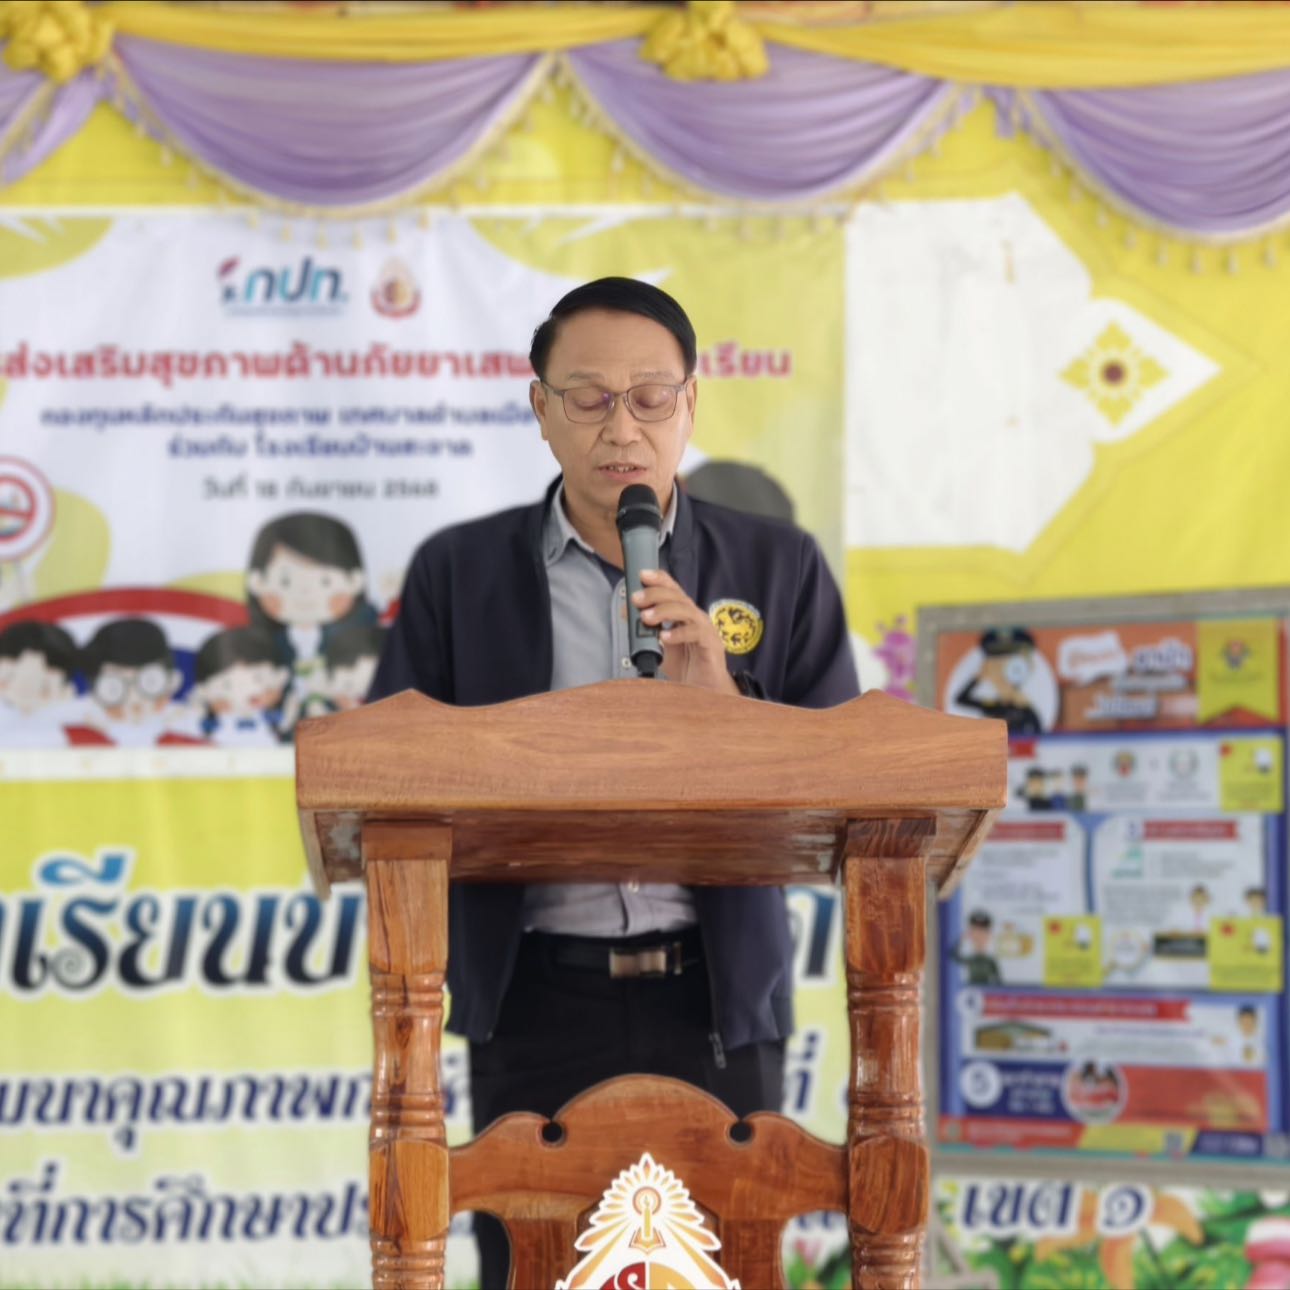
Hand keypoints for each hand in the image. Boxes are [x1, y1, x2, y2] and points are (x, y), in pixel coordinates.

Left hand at [633, 569, 737, 694]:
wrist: (704, 690)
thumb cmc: (685, 666)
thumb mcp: (659, 646)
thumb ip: (645, 631)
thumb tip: (626, 614)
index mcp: (684, 614)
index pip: (673, 589)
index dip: (659, 579)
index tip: (642, 575)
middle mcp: (695, 617)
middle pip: (677, 596)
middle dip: (655, 594)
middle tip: (637, 600)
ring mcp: (705, 629)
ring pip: (686, 610)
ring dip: (664, 611)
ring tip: (646, 618)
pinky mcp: (710, 644)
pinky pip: (696, 633)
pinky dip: (679, 633)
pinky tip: (664, 638)